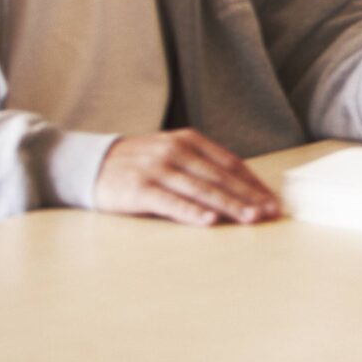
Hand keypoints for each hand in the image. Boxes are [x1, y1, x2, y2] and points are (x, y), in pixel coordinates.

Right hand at [95, 129, 279, 225]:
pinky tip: (210, 221)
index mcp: (189, 140)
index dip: (253, 182)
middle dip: (249, 196)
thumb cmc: (138, 163)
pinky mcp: (139, 188)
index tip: (272, 199)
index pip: (230, 163)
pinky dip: (192, 212)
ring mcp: (158, 168)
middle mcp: (176, 151)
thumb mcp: (171, 153)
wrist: (88, 163)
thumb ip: (200, 166)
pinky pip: (171, 202)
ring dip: (229, 205)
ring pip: (202, 189)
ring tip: (251, 218)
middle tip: (271, 212)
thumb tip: (240, 189)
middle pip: (221, 177)